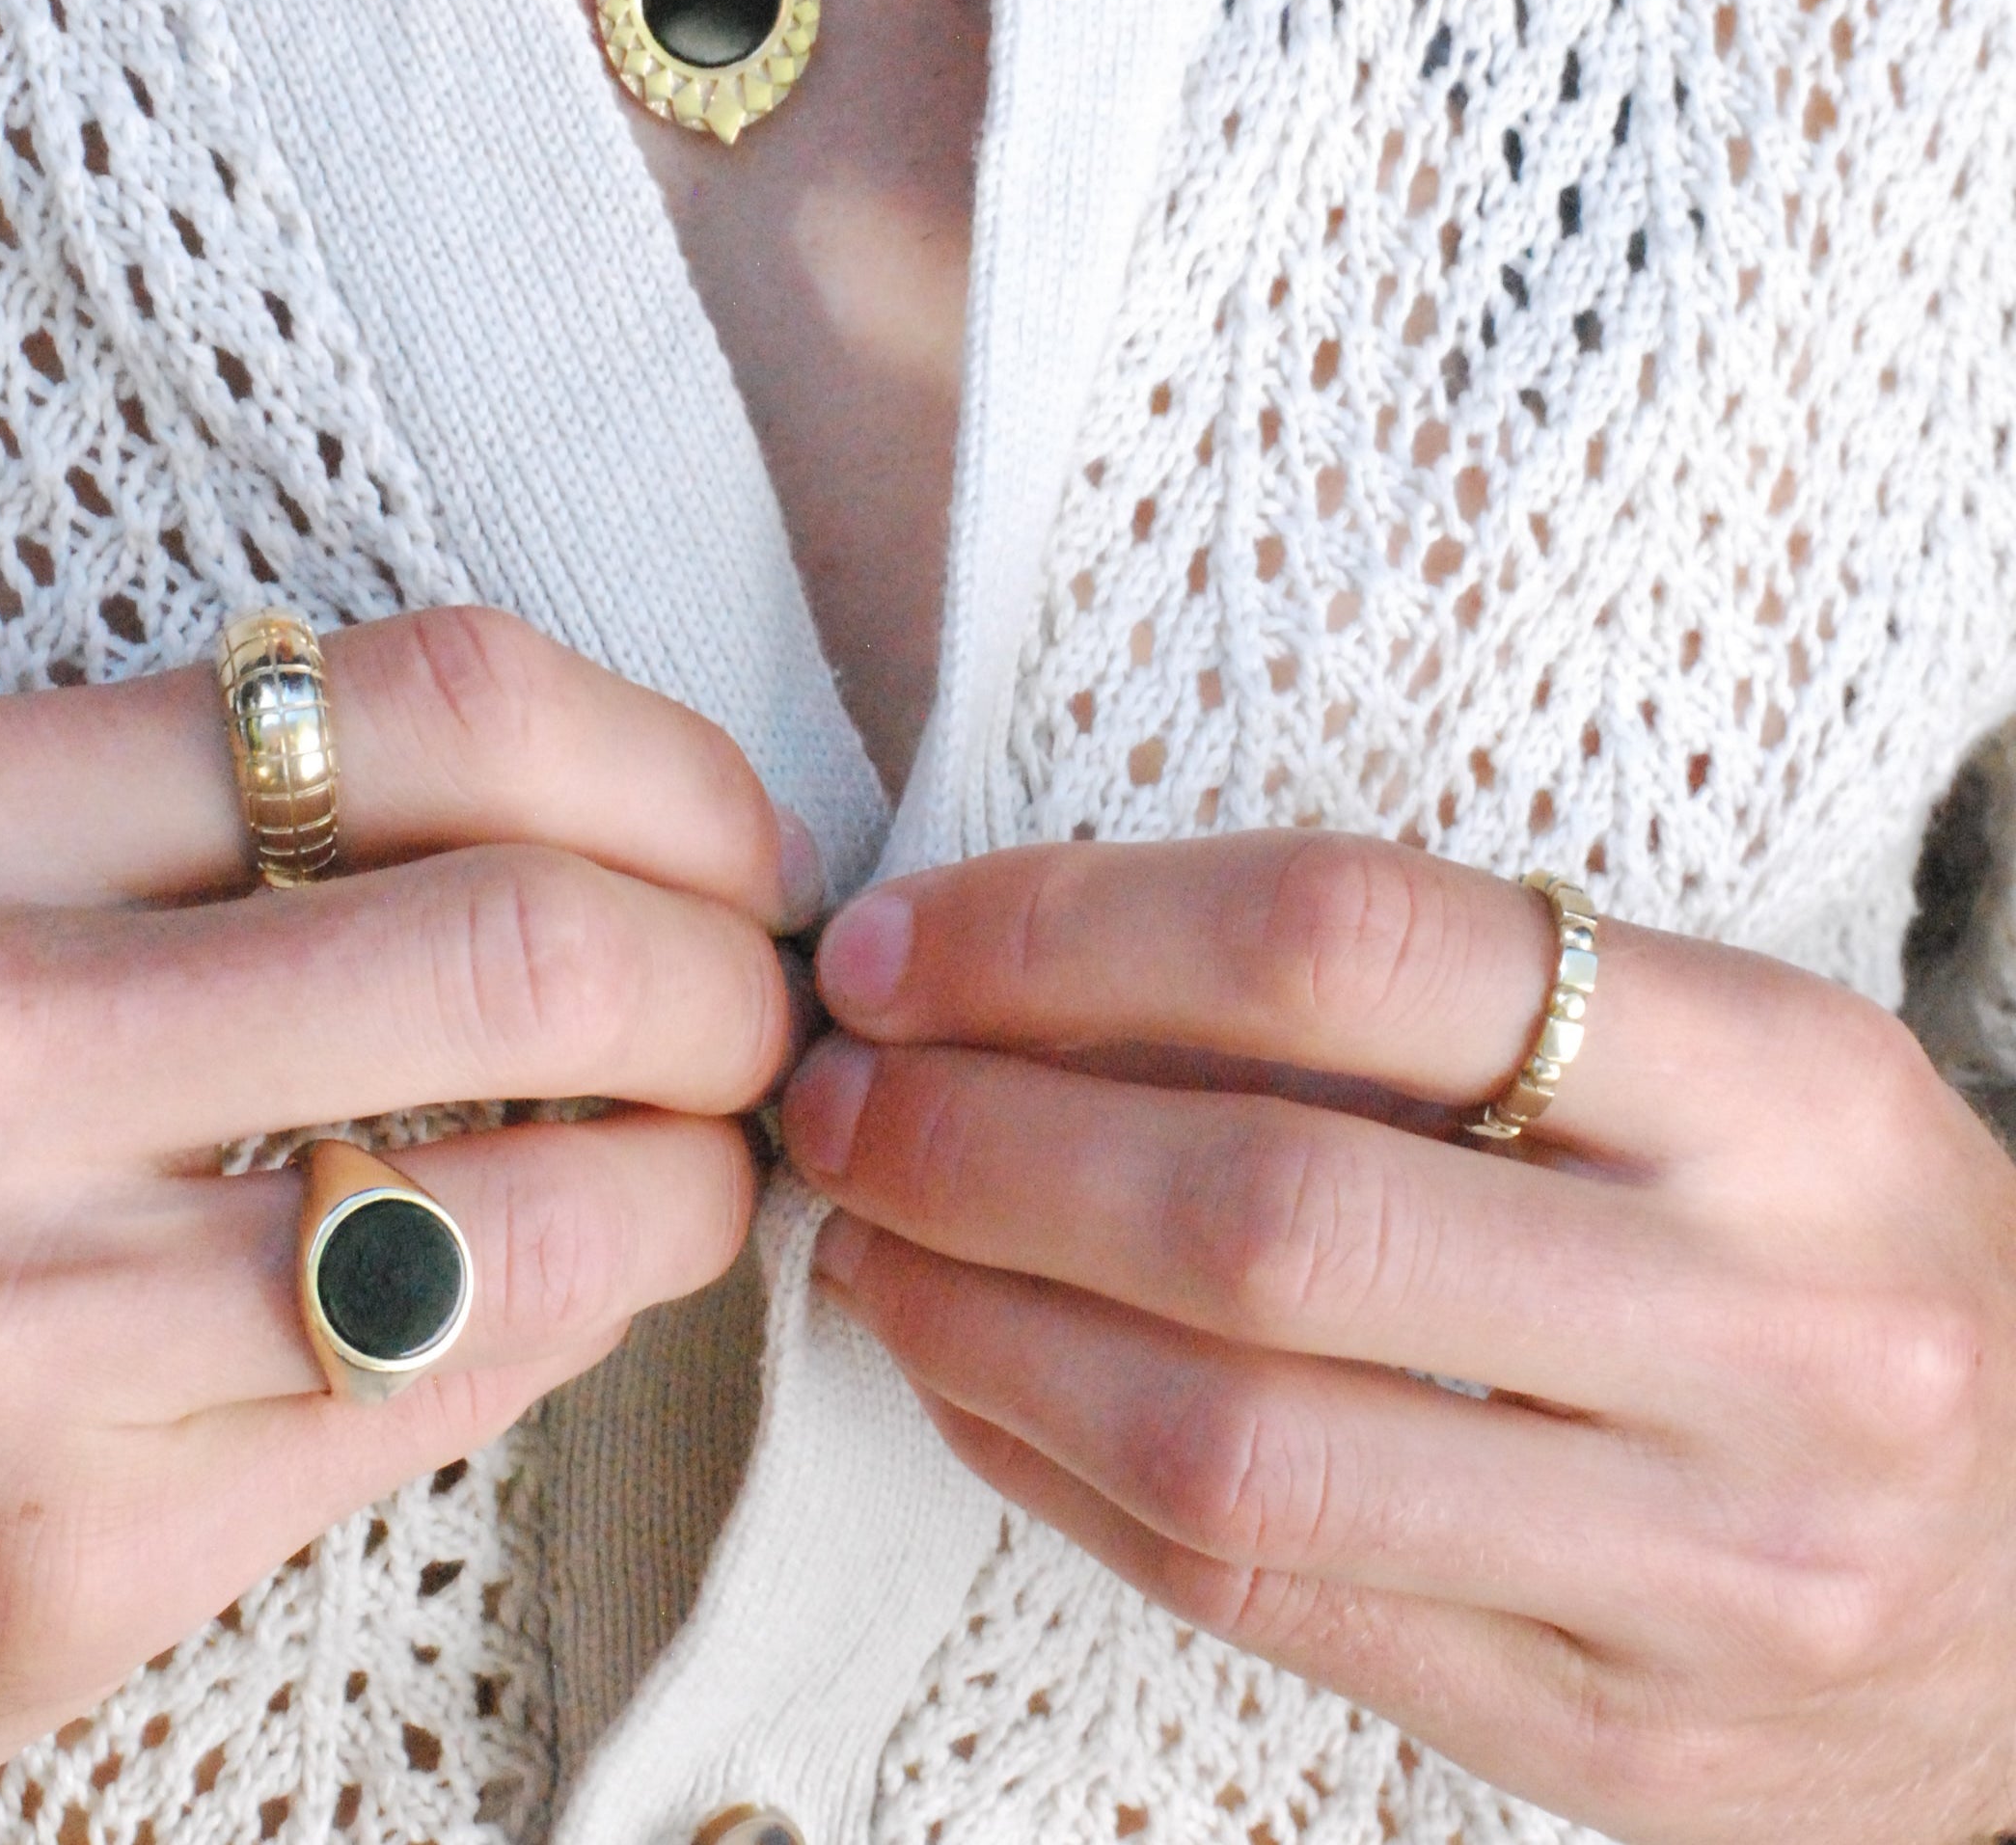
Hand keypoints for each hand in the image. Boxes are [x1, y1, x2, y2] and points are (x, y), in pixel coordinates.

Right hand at [0, 609, 808, 1844]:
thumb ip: (200, 827)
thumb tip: (582, 811)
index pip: (426, 697)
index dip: (658, 764)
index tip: (724, 837)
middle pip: (529, 933)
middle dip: (726, 969)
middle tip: (760, 1003)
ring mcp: (3, 1310)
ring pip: (543, 1191)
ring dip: (701, 1167)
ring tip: (708, 1154)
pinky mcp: (69, 1541)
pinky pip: (454, 1386)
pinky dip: (589, 1310)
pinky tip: (583, 1276)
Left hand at [781, 833, 2015, 1844]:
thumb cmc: (1829, 1257)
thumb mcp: (1716, 1068)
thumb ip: (1431, 1006)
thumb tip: (1035, 955)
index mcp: (1790, 1086)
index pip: (1356, 942)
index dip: (1074, 928)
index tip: (911, 938)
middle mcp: (1773, 1326)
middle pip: (1262, 1209)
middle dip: (981, 1138)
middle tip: (838, 1089)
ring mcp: (1706, 1564)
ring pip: (1229, 1436)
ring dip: (977, 1319)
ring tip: (862, 1235)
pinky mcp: (1614, 1739)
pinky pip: (1262, 1593)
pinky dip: (1056, 1470)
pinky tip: (964, 1378)